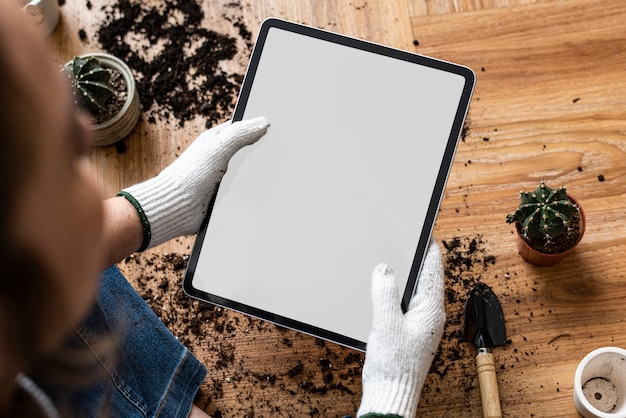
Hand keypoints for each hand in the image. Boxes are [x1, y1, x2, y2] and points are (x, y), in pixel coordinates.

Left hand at [120, 117, 269, 249]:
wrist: (176, 207)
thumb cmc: (188, 175)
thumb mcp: (217, 148)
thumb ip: (240, 134)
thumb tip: (263, 122)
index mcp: (216, 140)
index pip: (243, 128)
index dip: (259, 127)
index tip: (277, 129)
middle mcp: (219, 157)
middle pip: (249, 151)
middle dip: (262, 152)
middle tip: (280, 152)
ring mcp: (222, 177)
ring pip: (248, 172)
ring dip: (258, 175)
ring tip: (276, 173)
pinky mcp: (224, 195)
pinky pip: (244, 191)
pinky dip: (252, 192)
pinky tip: (264, 192)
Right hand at [357, 239, 444, 417]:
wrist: (391, 396)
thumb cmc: (394, 366)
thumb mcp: (385, 324)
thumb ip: (384, 292)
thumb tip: (384, 269)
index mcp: (431, 310)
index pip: (433, 269)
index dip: (428, 247)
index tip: (423, 231)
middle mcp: (431, 316)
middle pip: (427, 278)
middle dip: (417, 259)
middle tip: (405, 241)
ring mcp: (422, 325)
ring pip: (417, 291)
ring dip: (407, 276)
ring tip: (395, 260)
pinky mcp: (412, 333)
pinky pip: (408, 304)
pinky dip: (399, 292)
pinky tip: (385, 291)